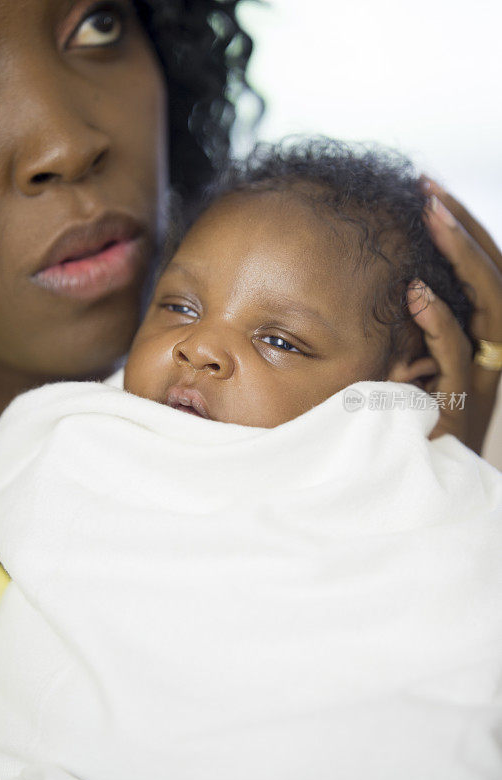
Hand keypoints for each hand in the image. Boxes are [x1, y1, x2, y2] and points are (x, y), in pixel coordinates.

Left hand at [407, 178, 501, 451]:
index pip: (485, 275)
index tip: (432, 194)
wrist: (416, 485)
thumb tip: (392, 283)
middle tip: (430, 190)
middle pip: (496, 278)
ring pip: (491, 306)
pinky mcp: (462, 403)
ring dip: (462, 258)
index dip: (465, 233)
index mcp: (482, 341)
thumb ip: (413, 328)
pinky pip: (459, 353)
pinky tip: (416, 292)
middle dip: (465, 230)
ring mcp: (483, 378)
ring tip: (432, 217)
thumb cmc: (405, 421)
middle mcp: (492, 354)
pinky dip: (440, 321)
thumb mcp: (411, 364)